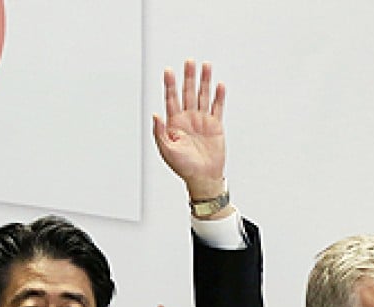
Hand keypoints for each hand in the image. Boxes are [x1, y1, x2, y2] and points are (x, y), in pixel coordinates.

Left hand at [153, 59, 229, 202]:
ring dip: (204, 81)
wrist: (203, 177)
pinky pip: (217, 107)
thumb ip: (160, 132)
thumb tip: (154, 115)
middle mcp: (188, 119)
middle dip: (188, 77)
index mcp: (174, 123)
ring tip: (205, 66)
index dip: (170, 85)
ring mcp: (202, 120)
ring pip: (203, 96)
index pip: (171, 99)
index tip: (168, 71)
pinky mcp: (215, 125)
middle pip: (188, 92)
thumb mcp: (167, 150)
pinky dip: (219, 96)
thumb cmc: (183, 167)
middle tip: (189, 61)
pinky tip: (219, 85)